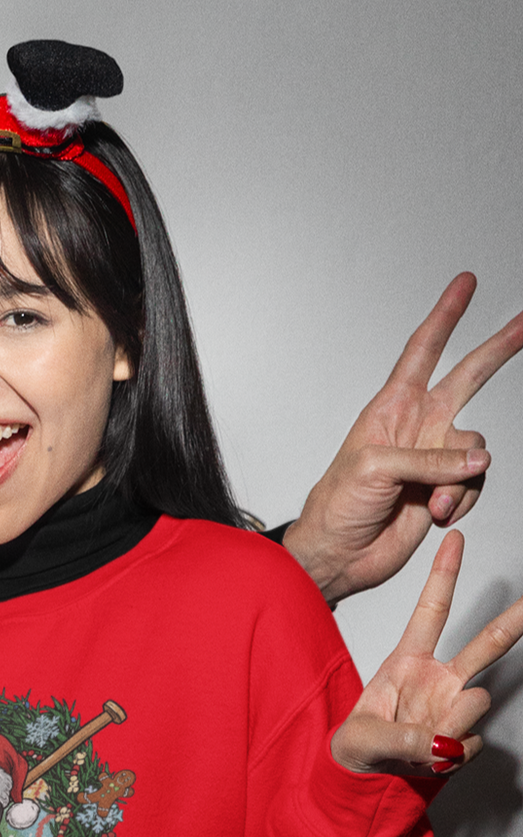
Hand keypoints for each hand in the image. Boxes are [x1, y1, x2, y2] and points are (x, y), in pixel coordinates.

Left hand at [285, 275, 522, 603]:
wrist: (339, 553)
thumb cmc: (337, 506)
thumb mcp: (373, 469)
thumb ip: (430, 457)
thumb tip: (478, 457)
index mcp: (391, 408)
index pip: (422, 351)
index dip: (445, 316)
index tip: (464, 283)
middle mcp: (418, 425)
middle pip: (469, 376)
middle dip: (499, 348)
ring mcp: (434, 456)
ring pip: (477, 448)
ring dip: (459, 478)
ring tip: (430, 502)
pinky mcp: (445, 487)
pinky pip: (474, 483)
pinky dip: (460, 499)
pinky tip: (434, 514)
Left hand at [332, 530, 522, 776]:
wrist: (365, 779)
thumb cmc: (358, 747)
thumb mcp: (362, 739)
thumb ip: (400, 739)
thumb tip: (442, 743)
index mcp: (407, 662)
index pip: (431, 612)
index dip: (444, 575)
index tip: (456, 538)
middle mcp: (439, 679)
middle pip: (487, 643)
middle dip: (516, 619)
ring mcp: (454, 705)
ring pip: (477, 701)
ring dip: (449, 725)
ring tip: (419, 743)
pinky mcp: (465, 734)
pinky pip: (470, 742)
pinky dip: (449, 756)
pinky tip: (429, 758)